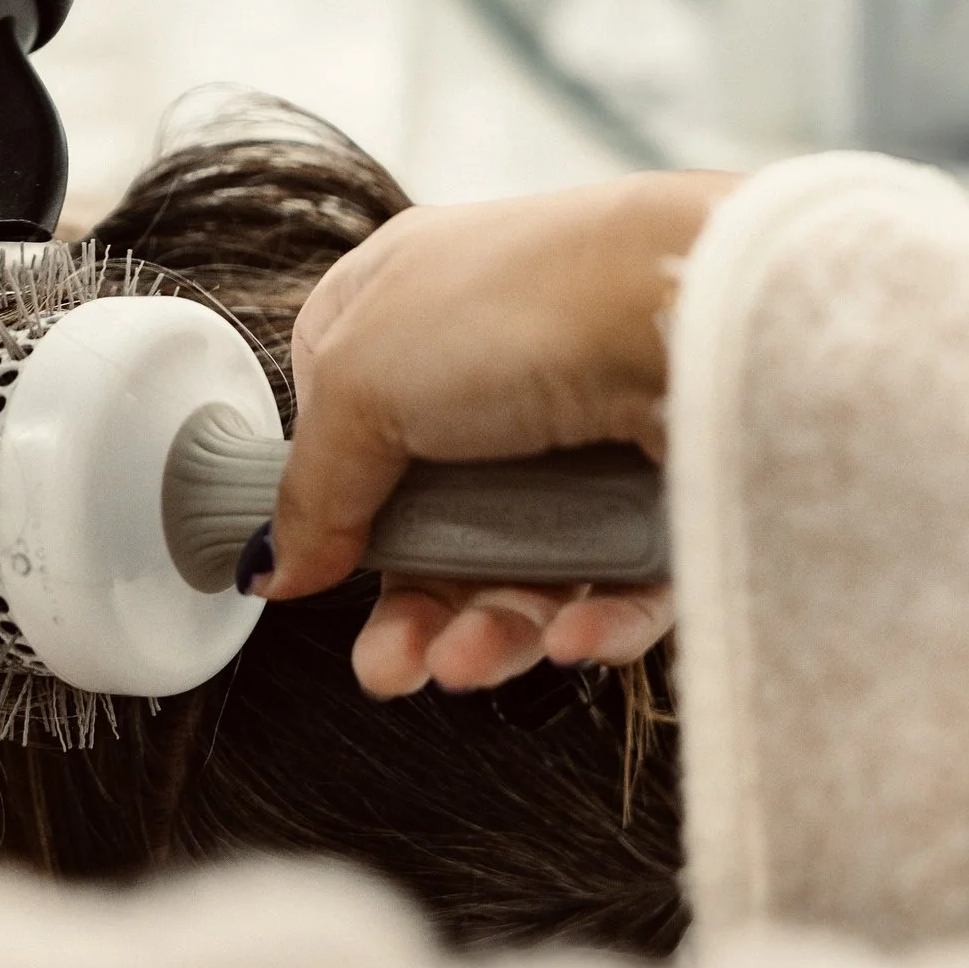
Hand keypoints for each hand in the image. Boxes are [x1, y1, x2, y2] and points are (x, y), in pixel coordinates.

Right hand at [255, 171, 739, 697]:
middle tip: (394, 666)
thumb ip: (309, 487)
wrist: (695, 307)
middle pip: (436, 518)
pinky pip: (617, 581)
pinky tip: (570, 636)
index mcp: (412, 307)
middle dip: (413, 607)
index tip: (316, 572)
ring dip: (493, 629)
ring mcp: (585, 426)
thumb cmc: (520, 302)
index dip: (332, 503)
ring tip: (476, 664)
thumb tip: (273, 564)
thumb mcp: (359, 382)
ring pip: (525, 565)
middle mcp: (497, 364)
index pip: (349, 416)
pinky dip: (591, 620)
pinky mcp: (667, 485)